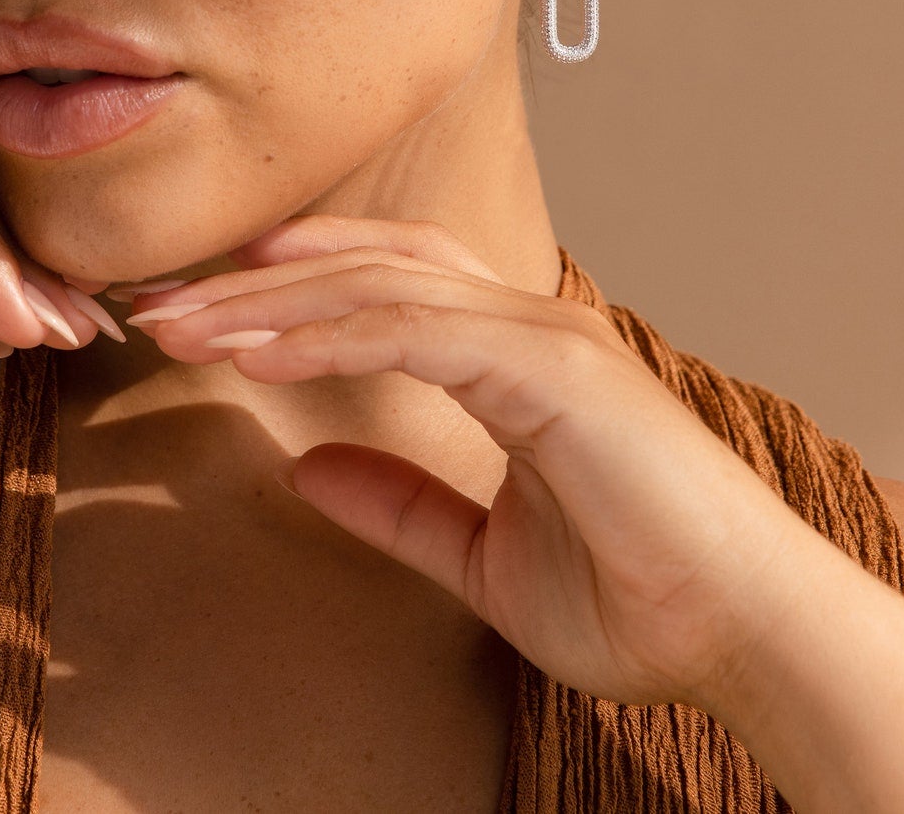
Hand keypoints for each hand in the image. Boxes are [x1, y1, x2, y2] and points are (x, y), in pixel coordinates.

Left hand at [111, 212, 824, 711]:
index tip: (204, 311)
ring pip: (380, 285)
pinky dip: (328, 333)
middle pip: (368, 266)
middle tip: (157, 304)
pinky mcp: (554, 369)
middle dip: (255, 281)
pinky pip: (415, 332)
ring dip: (270, 301)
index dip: (294, 283)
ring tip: (180, 323)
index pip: (389, 279)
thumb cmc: (639, 598)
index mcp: (518, 353)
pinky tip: (257, 353)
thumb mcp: (483, 557)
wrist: (745, 637)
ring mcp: (546, 336)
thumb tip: (309, 468)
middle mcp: (530, 322)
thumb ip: (401, 507)